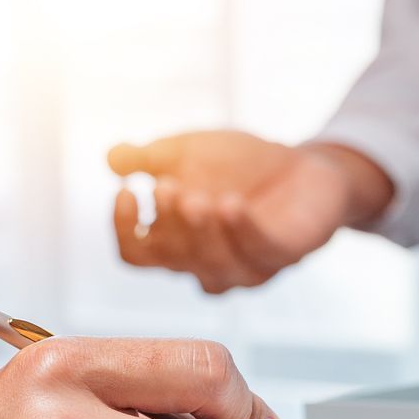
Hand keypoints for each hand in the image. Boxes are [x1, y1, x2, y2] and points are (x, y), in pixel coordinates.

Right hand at [108, 132, 392, 293]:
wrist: (306, 165)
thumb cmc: (241, 166)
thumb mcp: (188, 152)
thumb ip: (149, 157)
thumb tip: (112, 160)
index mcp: (178, 244)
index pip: (137, 255)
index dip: (125, 230)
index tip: (128, 190)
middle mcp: (208, 264)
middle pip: (173, 260)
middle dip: (168, 223)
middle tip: (168, 186)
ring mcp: (247, 266)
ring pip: (212, 267)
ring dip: (200, 232)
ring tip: (197, 195)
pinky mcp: (284, 254)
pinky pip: (258, 252)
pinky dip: (242, 230)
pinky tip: (230, 203)